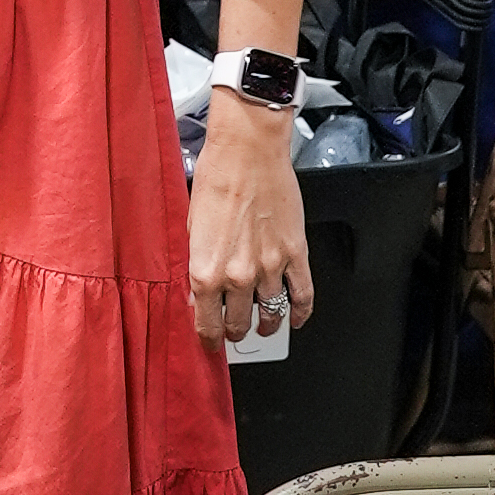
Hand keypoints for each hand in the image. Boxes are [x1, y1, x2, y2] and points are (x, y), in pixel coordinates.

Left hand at [188, 97, 315, 346]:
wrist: (248, 151)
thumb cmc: (216, 177)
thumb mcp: (191, 226)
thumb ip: (198, 263)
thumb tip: (199, 290)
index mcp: (205, 271)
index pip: (206, 325)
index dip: (208, 339)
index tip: (209, 343)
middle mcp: (237, 276)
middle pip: (239, 324)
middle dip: (235, 331)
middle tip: (234, 330)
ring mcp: (269, 267)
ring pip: (271, 315)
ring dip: (266, 325)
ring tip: (264, 326)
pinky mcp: (295, 254)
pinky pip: (303, 296)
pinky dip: (299, 313)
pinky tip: (294, 319)